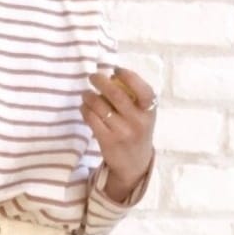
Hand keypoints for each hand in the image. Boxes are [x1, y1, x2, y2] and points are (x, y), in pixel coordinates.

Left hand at [80, 67, 157, 196]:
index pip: (142, 89)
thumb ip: (133, 97)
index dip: (128, 76)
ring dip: (89, 96)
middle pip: (117, 95)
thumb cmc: (137, 131)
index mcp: (149, 110)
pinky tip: (84, 107)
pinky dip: (85, 110)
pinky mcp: (108, 141)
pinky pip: (92, 120)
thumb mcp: (144, 114)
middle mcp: (138, 121)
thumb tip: (110, 77)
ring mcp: (122, 132)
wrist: (134, 164)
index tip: (115, 70)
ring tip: (86, 94)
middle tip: (93, 76)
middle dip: (101, 81)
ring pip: (101, 107)